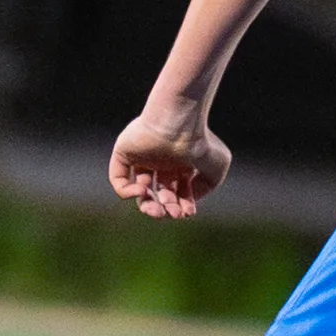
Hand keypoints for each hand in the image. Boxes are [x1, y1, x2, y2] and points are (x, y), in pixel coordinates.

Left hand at [110, 110, 231, 220]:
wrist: (180, 121)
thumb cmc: (200, 141)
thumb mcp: (216, 168)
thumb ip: (206, 187)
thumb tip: (189, 199)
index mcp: (180, 162)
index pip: (178, 192)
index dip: (182, 206)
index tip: (187, 212)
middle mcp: (160, 160)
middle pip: (159, 193)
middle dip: (167, 208)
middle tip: (173, 213)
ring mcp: (141, 156)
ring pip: (140, 190)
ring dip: (148, 206)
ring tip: (158, 210)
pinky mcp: (124, 152)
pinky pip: (119, 179)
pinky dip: (128, 192)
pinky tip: (143, 191)